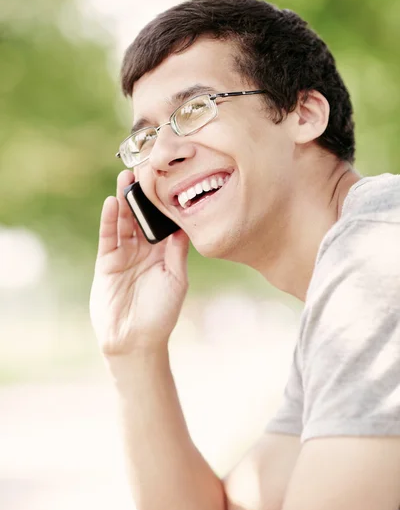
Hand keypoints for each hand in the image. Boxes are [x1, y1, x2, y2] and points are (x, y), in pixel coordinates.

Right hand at [89, 170, 189, 356]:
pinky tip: (111, 203)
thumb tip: (183, 224)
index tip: (167, 179)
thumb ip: (177, 252)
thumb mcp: (176, 279)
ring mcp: (124, 254)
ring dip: (124, 201)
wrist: (136, 340)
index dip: (163, 202)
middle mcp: (143, 250)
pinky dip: (109, 220)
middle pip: (141, 216)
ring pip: (124, 222)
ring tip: (126, 178)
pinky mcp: (106, 262)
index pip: (162, 221)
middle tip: (144, 169)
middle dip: (142, 195)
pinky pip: (108, 237)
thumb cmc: (161, 313)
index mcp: (163, 252)